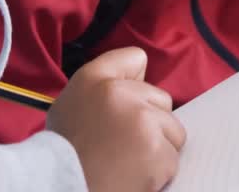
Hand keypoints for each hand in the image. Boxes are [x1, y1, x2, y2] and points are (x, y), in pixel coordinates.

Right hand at [47, 47, 185, 191]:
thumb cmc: (67, 148)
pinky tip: (133, 174)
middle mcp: (122, 95)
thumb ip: (105, 75)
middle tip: (122, 141)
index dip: (134, 84)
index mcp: (97, 80)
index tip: (124, 102)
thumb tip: (141, 69)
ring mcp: (145, 124)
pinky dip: (158, 171)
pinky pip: (173, 158)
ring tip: (127, 159)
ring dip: (157, 146)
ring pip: (173, 130)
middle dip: (150, 120)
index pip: (136, 59)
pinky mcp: (159, 154)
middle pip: (162, 99)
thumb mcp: (72, 98)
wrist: (65, 186)